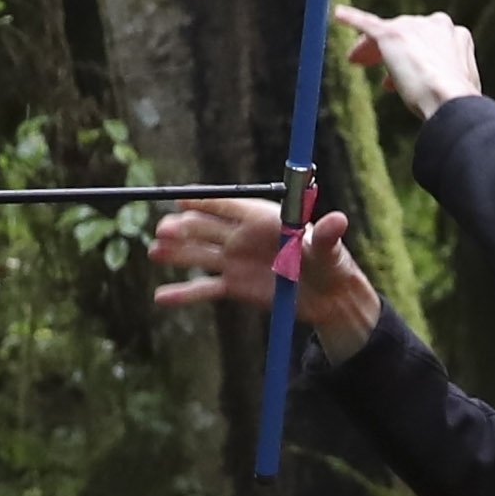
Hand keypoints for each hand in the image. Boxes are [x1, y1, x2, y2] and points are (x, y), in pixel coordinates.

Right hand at [148, 199, 382, 361]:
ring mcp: (235, 262)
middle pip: (207, 228)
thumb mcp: (328, 250)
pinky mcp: (234, 287)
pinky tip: (161, 297)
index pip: (228, 205)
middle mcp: (243, 237)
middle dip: (185, 228)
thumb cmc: (329, 262)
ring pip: (200, 255)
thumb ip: (326, 236)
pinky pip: (205, 289)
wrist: (327, 296)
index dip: (205, 201)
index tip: (181, 198)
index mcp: (262, 219)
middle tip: (165, 230)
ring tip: (155, 253)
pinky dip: (184, 294)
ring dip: (177, 254)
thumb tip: (339, 221)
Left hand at [339, 6, 481, 118]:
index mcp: (456, 35)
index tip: (406, 75)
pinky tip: (339, 15)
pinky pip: (366, 23)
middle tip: (381, 74)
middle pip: (406, 33)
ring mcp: (413, 26)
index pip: (428, 40)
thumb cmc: (457, 101)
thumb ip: (449, 75)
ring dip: (373, 48)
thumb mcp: (460, 85)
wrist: (449, 100)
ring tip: (359, 61)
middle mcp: (436, 23)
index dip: (415, 56)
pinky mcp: (391, 33)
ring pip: (387, 33)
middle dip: (393, 53)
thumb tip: (443, 84)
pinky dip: (351, 18)